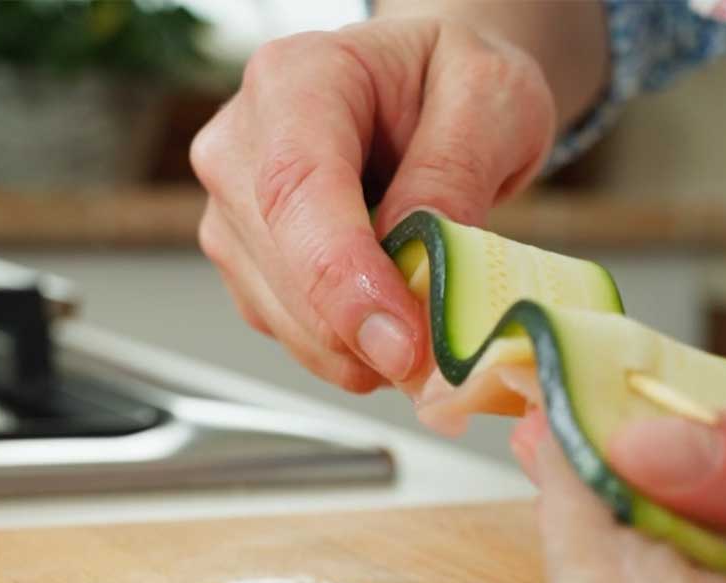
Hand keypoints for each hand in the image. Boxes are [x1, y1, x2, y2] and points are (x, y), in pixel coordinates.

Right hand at [190, 17, 555, 390]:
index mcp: (297, 79)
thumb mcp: (488, 97)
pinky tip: (391, 325)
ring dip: (356, 350)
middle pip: (281, 263)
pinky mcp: (251, 262)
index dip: (344, 278)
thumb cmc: (451, 80)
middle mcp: (244, 144)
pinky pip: (290, 332)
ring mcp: (237, 209)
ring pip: (280, 314)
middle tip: (439, 361)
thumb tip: (418, 266)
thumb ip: (453, 172)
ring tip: (426, 331)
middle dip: (359, 332)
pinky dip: (347, 351)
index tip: (400, 343)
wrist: (428, 90)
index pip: (298, 188)